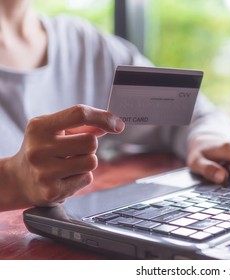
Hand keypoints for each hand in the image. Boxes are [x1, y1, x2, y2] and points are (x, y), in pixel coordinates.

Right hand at [4, 105, 124, 208]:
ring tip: (69, 164)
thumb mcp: (54, 130)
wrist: (17, 180)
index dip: (103, 117)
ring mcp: (44, 172)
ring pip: (91, 162)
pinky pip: (86, 179)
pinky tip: (65, 177)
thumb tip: (112, 124)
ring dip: (86, 162)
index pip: (79, 114)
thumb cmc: (42, 149)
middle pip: (90, 142)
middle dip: (89, 146)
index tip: (118, 124)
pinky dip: (81, 177)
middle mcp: (38, 149)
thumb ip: (82, 124)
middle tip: (75, 150)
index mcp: (39, 127)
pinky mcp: (52, 191)